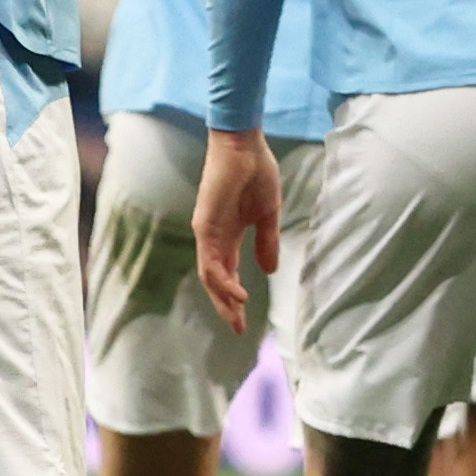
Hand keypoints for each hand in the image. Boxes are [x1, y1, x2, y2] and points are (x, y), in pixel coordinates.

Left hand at [193, 128, 282, 334]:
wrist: (244, 145)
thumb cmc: (256, 173)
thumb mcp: (268, 215)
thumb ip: (267, 242)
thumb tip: (270, 270)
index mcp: (228, 234)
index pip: (228, 273)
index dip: (235, 298)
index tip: (246, 320)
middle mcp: (213, 237)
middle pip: (216, 280)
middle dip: (226, 307)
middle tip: (239, 330)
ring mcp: (207, 231)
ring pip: (210, 276)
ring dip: (224, 299)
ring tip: (238, 318)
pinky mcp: (205, 224)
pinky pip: (210, 261)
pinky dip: (223, 281)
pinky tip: (239, 294)